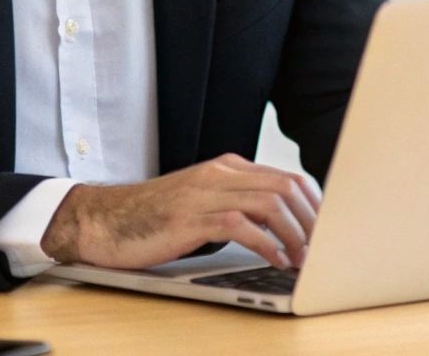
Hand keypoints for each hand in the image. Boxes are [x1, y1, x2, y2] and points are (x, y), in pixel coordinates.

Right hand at [40, 153, 320, 270]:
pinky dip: (267, 245)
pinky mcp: (191, 218)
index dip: (313, 205)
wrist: (102, 220)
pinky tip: (275, 260)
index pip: (287, 177)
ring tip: (302, 258)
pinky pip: (242, 226)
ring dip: (295, 234)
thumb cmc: (151, 218)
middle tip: (322, 248)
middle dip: (312, 219)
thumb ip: (236, 205)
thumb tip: (280, 227)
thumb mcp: (201, 202)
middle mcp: (220, 174)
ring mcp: (205, 194)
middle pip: (286, 187)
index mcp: (226, 167)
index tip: (326, 230)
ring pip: (270, 203)